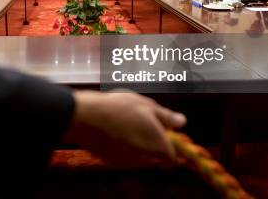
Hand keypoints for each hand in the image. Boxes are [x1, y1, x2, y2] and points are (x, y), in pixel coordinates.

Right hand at [64, 91, 185, 166]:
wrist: (86, 118)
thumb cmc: (119, 108)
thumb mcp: (147, 106)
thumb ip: (167, 117)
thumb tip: (182, 122)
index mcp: (158, 146)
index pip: (171, 160)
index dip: (170, 147)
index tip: (163, 134)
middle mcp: (144, 158)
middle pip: (153, 154)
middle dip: (150, 141)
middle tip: (139, 119)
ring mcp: (126, 162)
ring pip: (137, 154)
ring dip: (134, 141)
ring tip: (123, 120)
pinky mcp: (110, 161)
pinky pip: (121, 153)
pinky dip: (120, 144)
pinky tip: (111, 127)